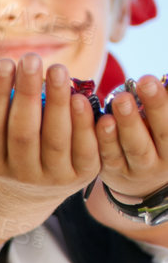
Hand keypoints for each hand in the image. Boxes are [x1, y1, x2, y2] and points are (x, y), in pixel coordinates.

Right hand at [0, 57, 99, 199]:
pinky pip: (84, 149)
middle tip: (31, 58)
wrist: (30, 191)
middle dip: (27, 94)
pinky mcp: (82, 175)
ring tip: (57, 69)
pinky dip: (83, 124)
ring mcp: (52, 178)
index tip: (5, 62)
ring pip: (55, 140)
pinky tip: (80, 97)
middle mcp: (20, 174)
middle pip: (23, 134)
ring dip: (57, 103)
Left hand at [95, 76, 167, 202]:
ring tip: (120, 100)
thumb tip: (164, 80)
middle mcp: (159, 160)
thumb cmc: (154, 140)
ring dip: (126, 123)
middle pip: (160, 133)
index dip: (164, 104)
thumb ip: (162, 107)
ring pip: (132, 147)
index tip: (154, 80)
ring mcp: (136, 169)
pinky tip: (100, 121)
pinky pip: (109, 156)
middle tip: (144, 82)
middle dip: (153, 107)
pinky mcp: (113, 173)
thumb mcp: (162, 127)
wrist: (139, 183)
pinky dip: (104, 138)